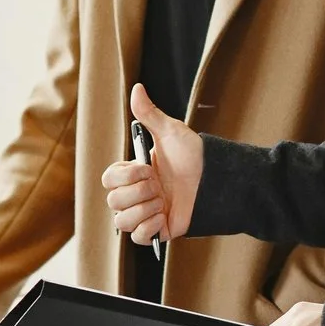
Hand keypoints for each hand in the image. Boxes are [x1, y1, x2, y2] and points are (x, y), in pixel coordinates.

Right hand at [102, 84, 201, 246]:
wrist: (216, 181)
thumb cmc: (193, 156)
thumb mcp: (170, 132)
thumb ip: (149, 113)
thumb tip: (137, 87)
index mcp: (132, 175)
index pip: (108, 181)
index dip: (127, 176)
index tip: (149, 168)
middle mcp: (135, 196)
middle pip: (113, 202)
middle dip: (139, 192)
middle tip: (160, 186)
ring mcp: (144, 214)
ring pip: (122, 222)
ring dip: (145, 210)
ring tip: (164, 201)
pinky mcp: (157, 232)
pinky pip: (138, 238)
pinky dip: (149, 228)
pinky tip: (164, 216)